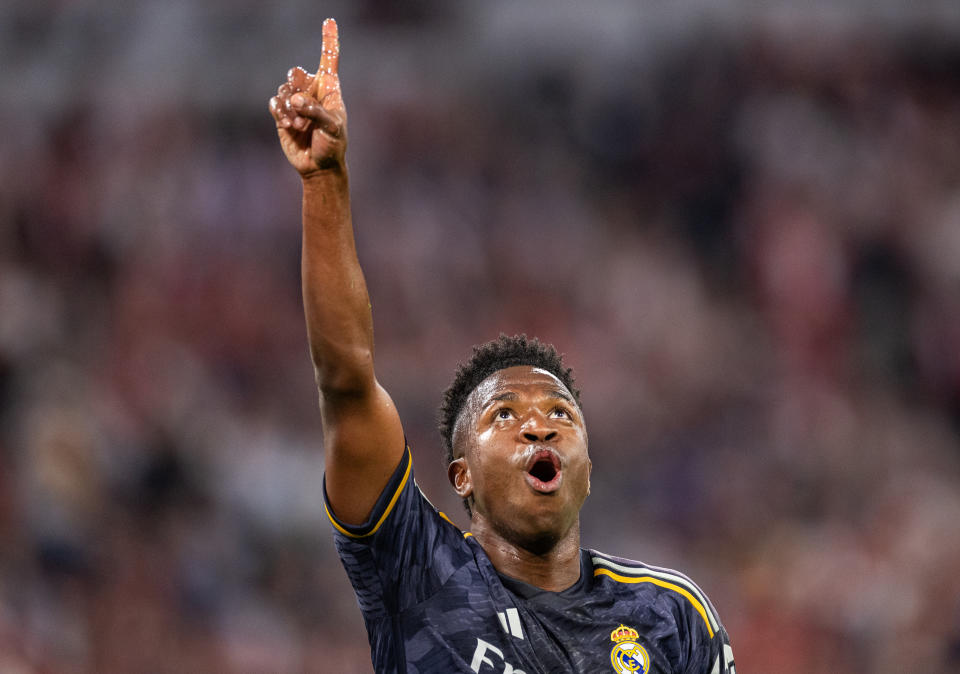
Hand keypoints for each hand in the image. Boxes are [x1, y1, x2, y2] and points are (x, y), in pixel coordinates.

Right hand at [269, 18, 346, 175]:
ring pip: (284, 89)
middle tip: (304, 108)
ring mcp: (295, 102)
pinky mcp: (282, 114)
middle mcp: (312, 91)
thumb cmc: (332, 146)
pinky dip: (280, 112)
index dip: (329, 39)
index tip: (330, 20)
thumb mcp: (333, 128)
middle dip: (298, 89)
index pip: (329, 59)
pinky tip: (289, 125)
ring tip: (300, 126)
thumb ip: (316, 112)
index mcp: (330, 89)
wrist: (318, 166)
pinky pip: (275, 102)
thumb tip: (295, 101)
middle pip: (296, 72)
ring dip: (290, 109)